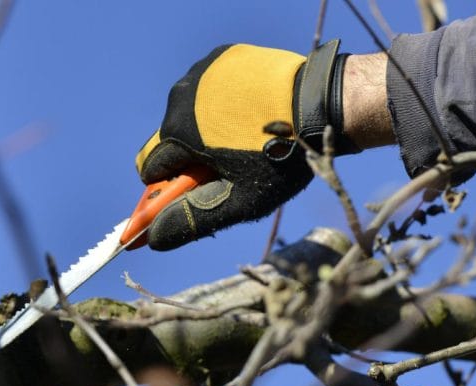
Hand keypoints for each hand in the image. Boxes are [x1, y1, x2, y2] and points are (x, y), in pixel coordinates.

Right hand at [135, 40, 353, 249]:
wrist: (324, 103)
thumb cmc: (281, 158)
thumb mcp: (238, 200)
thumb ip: (192, 220)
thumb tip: (154, 238)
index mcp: (177, 132)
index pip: (151, 171)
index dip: (170, 189)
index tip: (197, 193)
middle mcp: (180, 96)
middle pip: (169, 141)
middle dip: (191, 159)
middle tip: (231, 168)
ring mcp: (201, 72)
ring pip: (188, 114)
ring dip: (206, 130)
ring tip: (246, 138)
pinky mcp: (222, 57)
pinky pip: (209, 89)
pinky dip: (222, 104)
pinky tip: (252, 112)